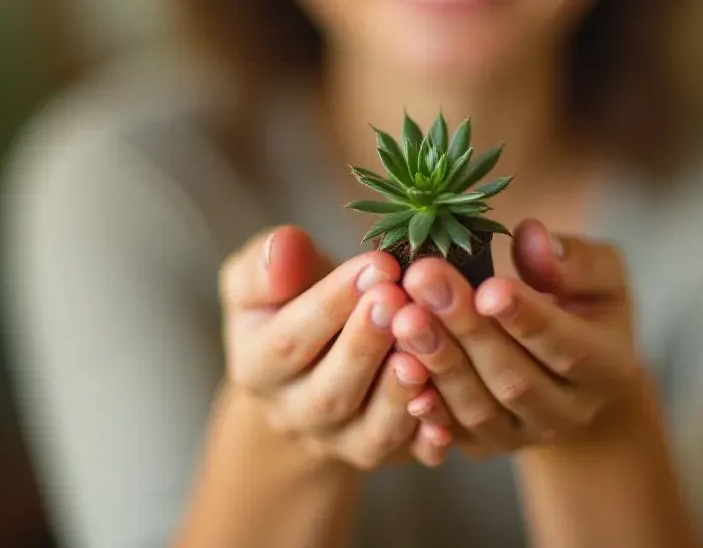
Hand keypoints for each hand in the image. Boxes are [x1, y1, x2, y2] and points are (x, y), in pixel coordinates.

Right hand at [219, 225, 453, 469]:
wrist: (308, 359)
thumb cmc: (289, 299)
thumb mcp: (261, 276)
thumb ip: (266, 264)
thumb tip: (284, 250)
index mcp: (256, 367)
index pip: (289, 341)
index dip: (333, 303)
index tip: (376, 265)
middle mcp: (294, 414)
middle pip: (329, 393)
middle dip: (367, 344)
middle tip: (398, 299)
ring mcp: (339, 441)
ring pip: (370, 430)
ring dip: (399, 391)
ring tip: (422, 350)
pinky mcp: (382, 451)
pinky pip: (407, 453)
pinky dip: (428, 434)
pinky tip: (445, 403)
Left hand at [392, 219, 639, 458]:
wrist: (578, 376)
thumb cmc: (586, 305)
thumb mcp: (602, 275)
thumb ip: (574, 260)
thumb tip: (531, 237)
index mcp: (606, 367)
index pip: (565, 346)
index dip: (526, 318)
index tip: (488, 287)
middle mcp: (567, 412)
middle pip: (512, 378)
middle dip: (464, 328)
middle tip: (424, 279)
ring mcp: (522, 435)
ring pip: (476, 407)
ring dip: (436, 360)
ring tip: (403, 314)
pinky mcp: (482, 444)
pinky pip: (448, 431)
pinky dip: (422, 402)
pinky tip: (396, 364)